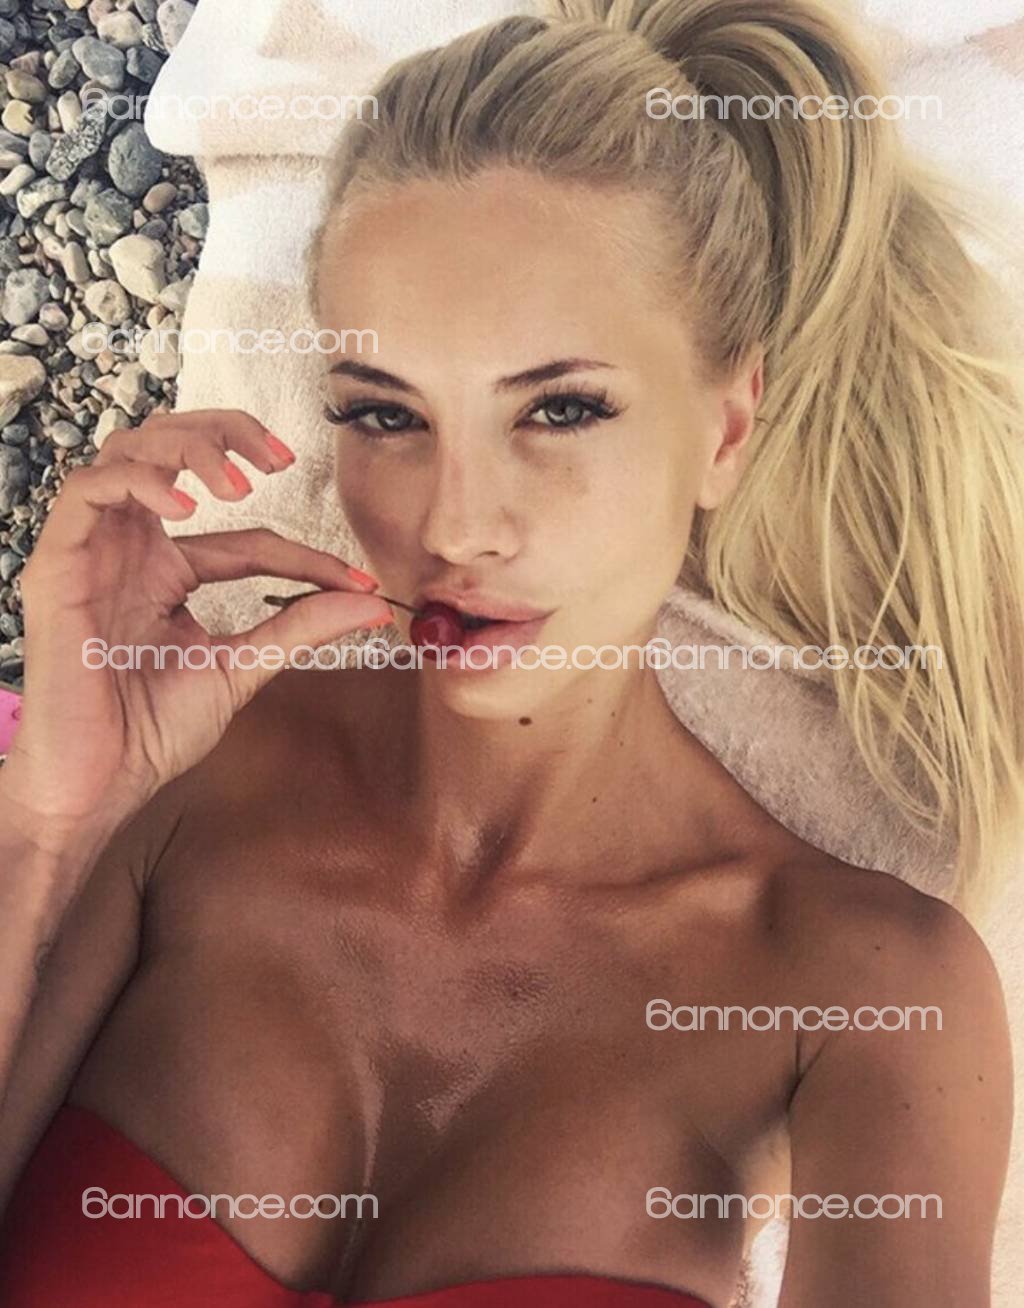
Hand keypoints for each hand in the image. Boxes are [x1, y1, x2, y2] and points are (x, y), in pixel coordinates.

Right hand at [2, 409, 392, 833]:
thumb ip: (301, 627)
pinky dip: (137, 481)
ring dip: (187, 447)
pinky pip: (86, 493)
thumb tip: (371, 603)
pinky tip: (185, 502)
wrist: (100, 782)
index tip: (356, 580)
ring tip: (237, 482)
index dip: (304, 553)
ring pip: (127, 452)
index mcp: (170, 573)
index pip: (247, 540)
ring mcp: (93, 553)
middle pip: (172, 452)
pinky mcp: (57, 566)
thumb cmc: (152, 729)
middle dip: (228, 434)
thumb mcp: (243, 666)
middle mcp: (131, 551)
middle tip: (281, 456)